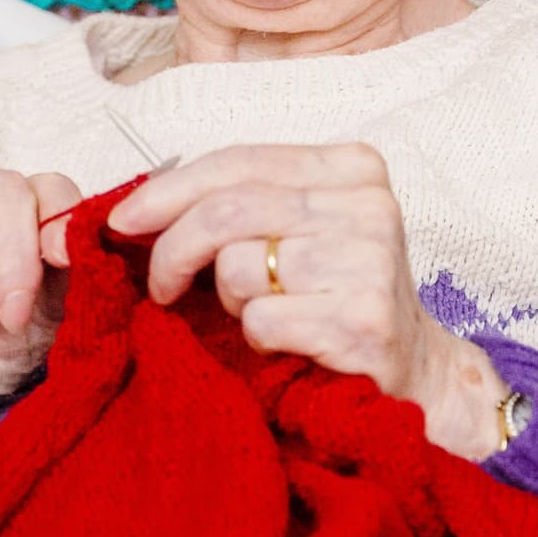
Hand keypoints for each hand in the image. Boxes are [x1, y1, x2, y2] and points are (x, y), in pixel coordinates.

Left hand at [108, 144, 509, 459]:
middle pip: (228, 209)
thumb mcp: (298, 231)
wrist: (414, 376)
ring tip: (257, 314)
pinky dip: (255, 337)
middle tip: (161, 285)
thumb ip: (240, 203)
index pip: (238, 160)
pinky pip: (260, 319)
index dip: (167, 189)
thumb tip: (138, 204)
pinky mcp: (361, 318)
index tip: (123, 220)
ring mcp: (370, 259)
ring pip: (238, 266)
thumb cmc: (336, 298)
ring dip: (227, 301)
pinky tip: (284, 343)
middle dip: (172, 248)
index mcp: (352, 166)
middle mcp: (368, 204)